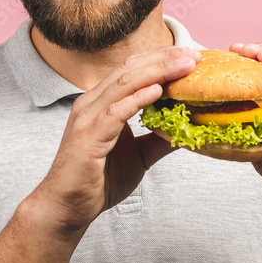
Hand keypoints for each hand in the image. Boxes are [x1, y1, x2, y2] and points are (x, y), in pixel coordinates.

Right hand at [31, 46, 201, 237]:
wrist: (67, 207)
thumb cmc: (98, 180)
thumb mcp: (139, 156)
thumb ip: (159, 139)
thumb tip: (187, 130)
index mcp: (102, 102)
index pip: (134, 69)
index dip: (162, 59)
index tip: (191, 56)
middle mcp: (92, 102)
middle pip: (131, 68)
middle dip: (164, 58)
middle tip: (194, 55)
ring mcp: (87, 116)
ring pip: (125, 83)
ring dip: (157, 71)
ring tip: (184, 65)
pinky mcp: (88, 135)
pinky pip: (115, 111)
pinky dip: (137, 98)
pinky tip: (158, 90)